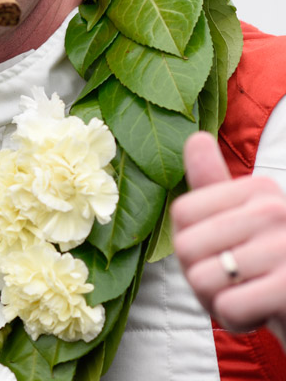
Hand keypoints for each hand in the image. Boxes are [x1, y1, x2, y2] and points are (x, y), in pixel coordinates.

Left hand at [172, 131, 285, 346]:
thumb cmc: (269, 266)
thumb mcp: (241, 221)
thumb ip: (213, 185)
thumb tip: (196, 137)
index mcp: (259, 189)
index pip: (181, 212)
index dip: (189, 244)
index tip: (221, 254)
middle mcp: (274, 210)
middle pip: (186, 246)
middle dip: (199, 276)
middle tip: (233, 282)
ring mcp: (285, 247)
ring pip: (202, 279)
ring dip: (216, 301)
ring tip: (246, 296)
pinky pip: (227, 307)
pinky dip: (235, 320)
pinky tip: (258, 314)